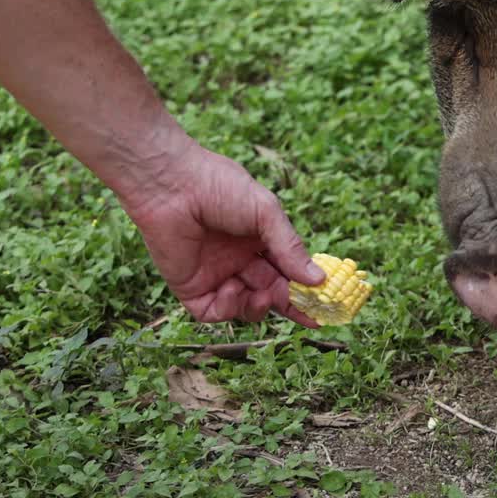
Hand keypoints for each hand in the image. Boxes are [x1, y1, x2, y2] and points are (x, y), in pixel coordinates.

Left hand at [120, 143, 325, 327]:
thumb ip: (290, 248)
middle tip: (307, 314)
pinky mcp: (190, 287)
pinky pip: (214, 311)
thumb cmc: (220, 187)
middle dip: (289, 304)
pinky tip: (232, 287)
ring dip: (259, 307)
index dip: (304, 291)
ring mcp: (214, 275)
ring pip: (245, 307)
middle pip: (270, 293)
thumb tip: (319, 280)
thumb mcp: (265, 214)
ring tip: (264, 295)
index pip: (286, 273)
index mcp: (258, 240)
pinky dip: (229, 307)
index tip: (324, 307)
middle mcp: (238, 260)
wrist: (171, 183)